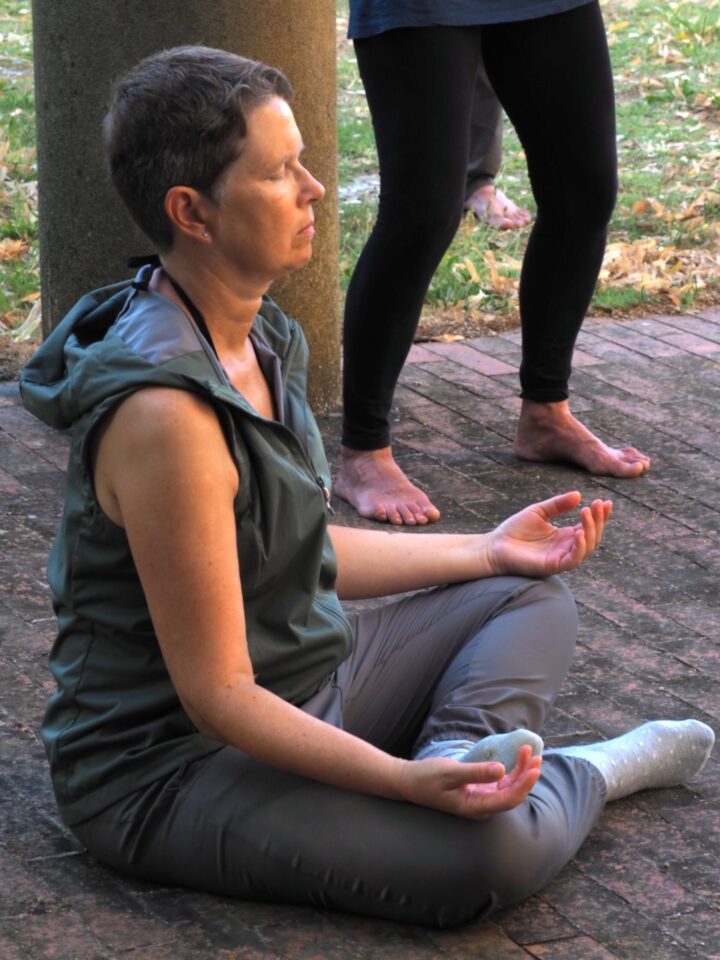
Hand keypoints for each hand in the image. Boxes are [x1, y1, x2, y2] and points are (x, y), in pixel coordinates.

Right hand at [396, 746, 541, 820]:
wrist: (410, 782)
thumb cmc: (427, 777)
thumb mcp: (450, 772)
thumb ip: (476, 772)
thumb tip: (502, 770)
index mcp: (475, 807)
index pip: (508, 800)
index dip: (524, 785)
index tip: (534, 768)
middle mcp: (482, 806)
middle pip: (512, 794)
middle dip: (526, 776)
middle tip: (536, 756)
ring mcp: (481, 799)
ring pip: (509, 787)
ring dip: (521, 771)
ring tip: (530, 752)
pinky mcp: (479, 790)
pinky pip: (501, 782)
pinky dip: (511, 770)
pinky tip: (518, 757)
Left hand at [486, 491, 611, 577]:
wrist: (494, 546)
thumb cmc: (514, 530)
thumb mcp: (538, 511)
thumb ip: (557, 504)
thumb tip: (578, 495)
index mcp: (564, 535)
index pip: (588, 526)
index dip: (599, 515)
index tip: (605, 501)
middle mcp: (566, 547)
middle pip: (593, 536)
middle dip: (598, 520)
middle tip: (596, 504)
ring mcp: (561, 557)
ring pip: (587, 548)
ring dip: (591, 530)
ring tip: (585, 512)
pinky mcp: (553, 566)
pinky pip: (573, 560)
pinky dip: (580, 547)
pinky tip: (578, 532)